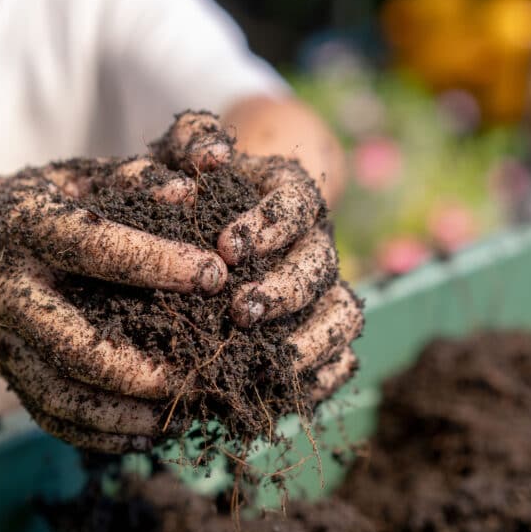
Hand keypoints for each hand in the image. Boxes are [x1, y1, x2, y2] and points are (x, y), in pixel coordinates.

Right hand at [0, 158, 227, 452]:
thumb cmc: (42, 204)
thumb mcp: (81, 176)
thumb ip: (135, 178)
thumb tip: (191, 191)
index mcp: (22, 222)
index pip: (92, 245)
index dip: (158, 262)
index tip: (215, 276)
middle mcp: (2, 285)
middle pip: (70, 342)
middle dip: (141, 365)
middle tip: (200, 369)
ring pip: (60, 394)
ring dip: (125, 414)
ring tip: (183, 413)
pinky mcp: (3, 372)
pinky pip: (50, 415)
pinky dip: (100, 433)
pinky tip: (148, 433)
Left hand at [156, 112, 363, 401]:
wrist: (217, 221)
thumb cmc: (197, 185)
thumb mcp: (187, 149)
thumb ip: (194, 138)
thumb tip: (212, 157)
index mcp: (292, 195)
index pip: (296, 204)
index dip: (270, 226)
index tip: (227, 248)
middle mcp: (316, 242)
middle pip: (320, 267)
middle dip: (285, 291)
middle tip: (240, 312)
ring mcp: (324, 290)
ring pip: (343, 316)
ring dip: (312, 342)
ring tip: (270, 366)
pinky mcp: (321, 330)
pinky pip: (341, 359)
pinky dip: (321, 379)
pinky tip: (281, 394)